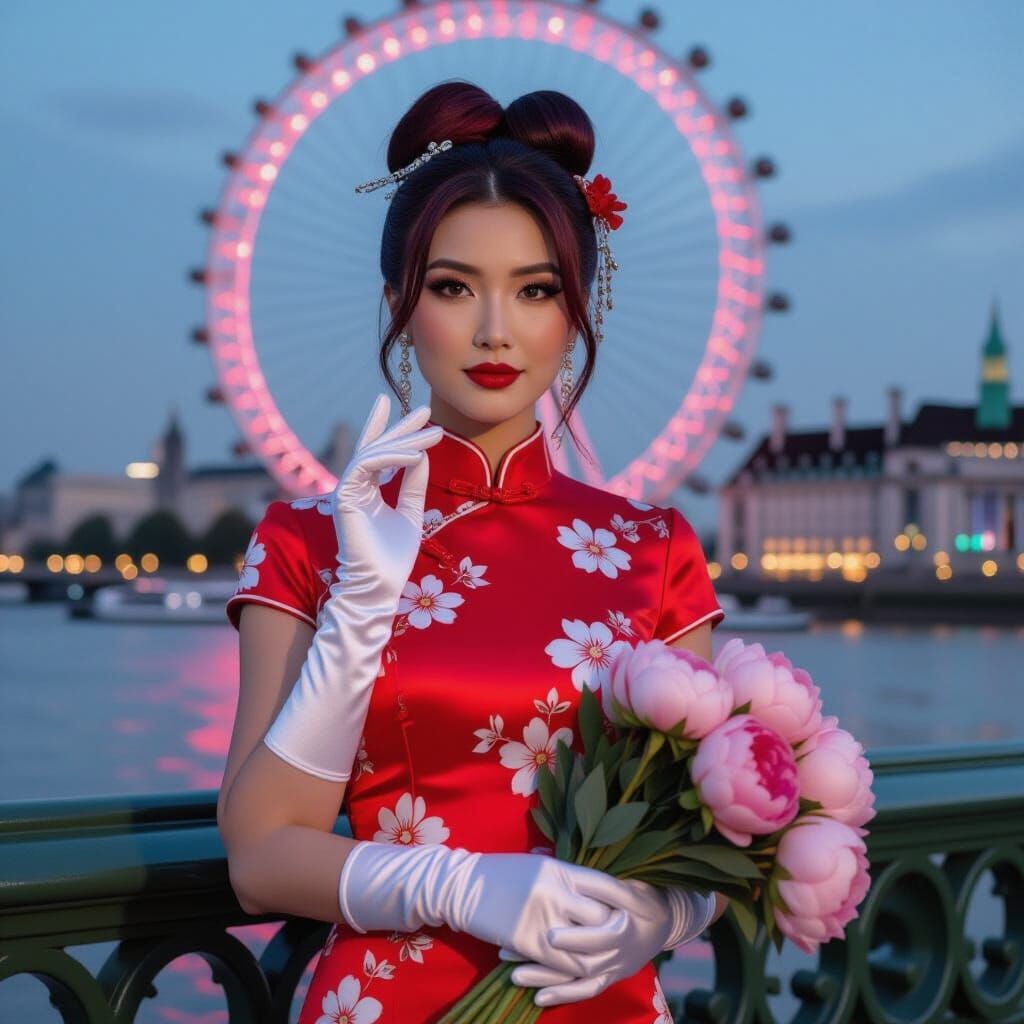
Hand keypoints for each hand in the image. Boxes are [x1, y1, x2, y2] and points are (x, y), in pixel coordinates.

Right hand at [331, 393, 442, 606]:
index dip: (394, 429)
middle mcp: (356, 486)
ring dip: (403, 441)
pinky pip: (366, 466)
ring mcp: (348, 490)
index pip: (380, 453)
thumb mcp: (411, 513)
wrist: (380, 584)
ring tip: (431, 435)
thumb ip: (413, 485)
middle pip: (376, 446)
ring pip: (373, 453)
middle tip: (425, 410)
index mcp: (368, 489)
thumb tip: (421, 455)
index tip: (420, 414)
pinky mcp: (344, 497)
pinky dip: (391, 458)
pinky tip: (415, 456)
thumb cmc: (393, 556)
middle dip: (401, 426)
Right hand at [337, 843, 633, 977]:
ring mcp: (542, 916)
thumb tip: (589, 881)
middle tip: (628, 941)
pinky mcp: (526, 940)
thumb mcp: (535, 865)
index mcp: (560, 869)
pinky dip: (575, 971)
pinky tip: (581, 973)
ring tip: (611, 961)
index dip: (628, 899)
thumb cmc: (499, 873)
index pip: (606, 885)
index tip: (643, 908)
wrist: (462, 886)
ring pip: (586, 944)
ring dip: (599, 955)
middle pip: (602, 917)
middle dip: (617, 931)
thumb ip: (563, 874)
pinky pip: (561, 962)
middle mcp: (556, 891)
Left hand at [500, 880, 714, 1006]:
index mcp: (625, 928)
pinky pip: (587, 991)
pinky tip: (539, 999)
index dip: (575, 938)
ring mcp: (614, 969)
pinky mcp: (611, 977)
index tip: (549, 936)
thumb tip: (563, 870)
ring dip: (546, 980)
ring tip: (515, 976)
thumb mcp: (628, 884)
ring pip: (578, 979)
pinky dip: (564, 996)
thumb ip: (599, 882)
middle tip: (512, 956)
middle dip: (545, 962)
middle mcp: (619, 954)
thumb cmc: (644, 895)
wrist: (668, 920)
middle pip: (580, 962)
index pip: (598, 937)